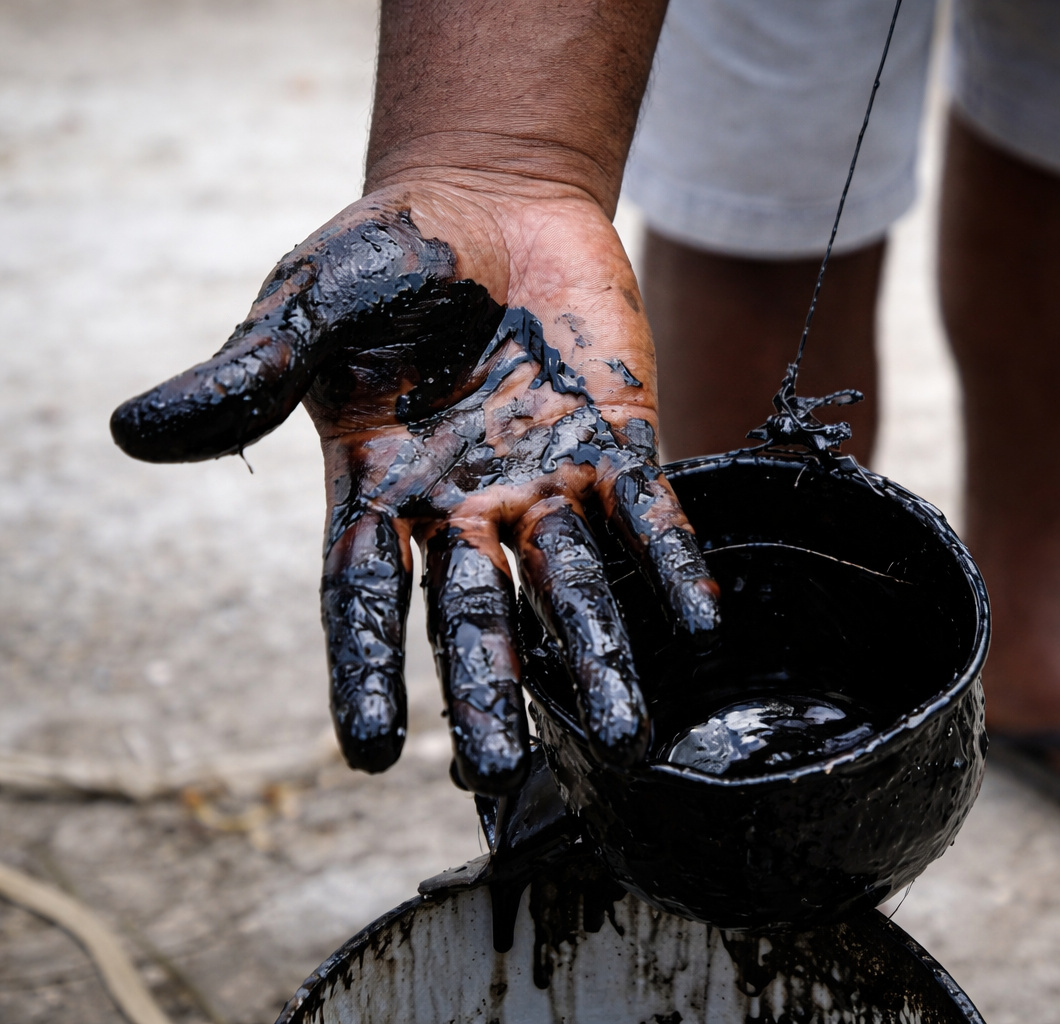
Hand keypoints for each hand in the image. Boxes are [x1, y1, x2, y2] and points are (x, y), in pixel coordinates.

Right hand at [111, 181, 720, 793]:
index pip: (362, 597)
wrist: (494, 198)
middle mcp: (465, 506)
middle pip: (474, 616)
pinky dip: (672, 564)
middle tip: (498, 778)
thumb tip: (138, 434)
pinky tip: (701, 623)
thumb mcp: (309, 308)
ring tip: (627, 738)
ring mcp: (545, 480)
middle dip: (487, 691)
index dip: (364, 670)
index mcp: (378, 488)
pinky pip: (649, 513)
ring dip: (597, 656)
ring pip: (572, 586)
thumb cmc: (391, 256)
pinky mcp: (615, 440)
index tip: (373, 753)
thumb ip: (252, 375)